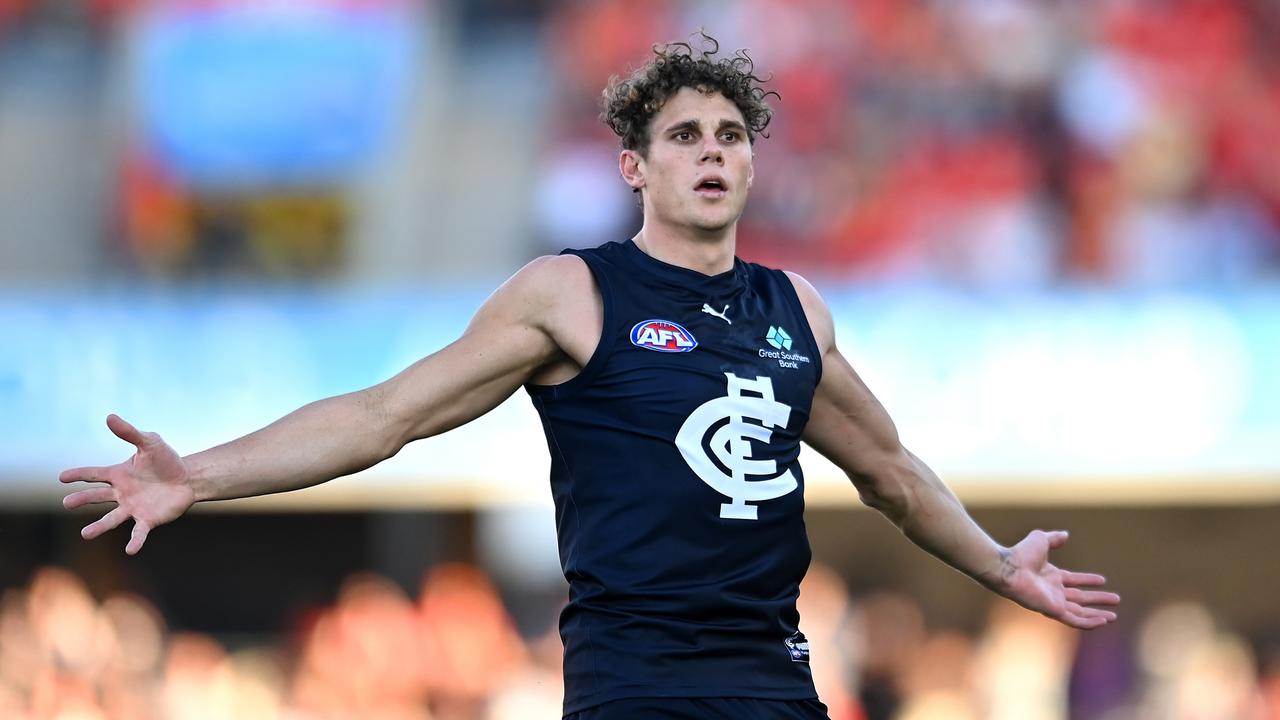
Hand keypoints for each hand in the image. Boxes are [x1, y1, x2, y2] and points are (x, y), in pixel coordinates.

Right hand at [59, 414, 196, 554]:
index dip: (78, 475)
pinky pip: (138, 532)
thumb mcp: (150, 442)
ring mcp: (133, 507)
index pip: (93, 474)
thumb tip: (109, 417)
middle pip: (97, 497)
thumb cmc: (167, 461)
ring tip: (86, 534)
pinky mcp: (148, 519)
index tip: (61, 477)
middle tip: (66, 503)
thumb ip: (129, 433)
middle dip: (82, 500)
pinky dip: (134, 541)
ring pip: (112, 518)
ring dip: (99, 527)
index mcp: (119, 474)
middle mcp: (121, 493)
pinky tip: (130, 550)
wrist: (188, 479)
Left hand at [996, 529, 1119, 629]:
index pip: (1073, 580)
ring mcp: (1053, 602)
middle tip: (1116, 600)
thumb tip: (1065, 534)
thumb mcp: (1042, 540)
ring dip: (1097, 614)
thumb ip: (1054, 538)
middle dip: (1098, 599)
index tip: (1103, 580)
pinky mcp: (1053, 611)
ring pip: (1080, 612)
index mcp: (1051, 576)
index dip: (1088, 580)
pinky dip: (1089, 622)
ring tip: (1113, 616)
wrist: (1009, 568)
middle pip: (1080, 598)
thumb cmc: (1021, 553)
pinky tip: (1103, 622)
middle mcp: (1053, 591)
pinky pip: (1074, 620)